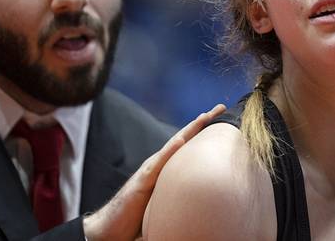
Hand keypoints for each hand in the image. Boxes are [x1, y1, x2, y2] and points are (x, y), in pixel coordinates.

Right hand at [82, 104, 225, 240]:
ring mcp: (150, 170)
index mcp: (168, 167)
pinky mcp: (142, 182)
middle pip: (185, 137)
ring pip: (173, 145)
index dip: (206, 130)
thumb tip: (205, 193)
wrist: (110, 227)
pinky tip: (180, 140)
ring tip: (204, 116)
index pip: (190, 143)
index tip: (223, 116)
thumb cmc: (138, 215)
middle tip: (222, 107)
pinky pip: (157, 165)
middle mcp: (160, 164)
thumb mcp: (165, 199)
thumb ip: (180, 190)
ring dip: (189, 130)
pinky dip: (169, 151)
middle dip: (203, 121)